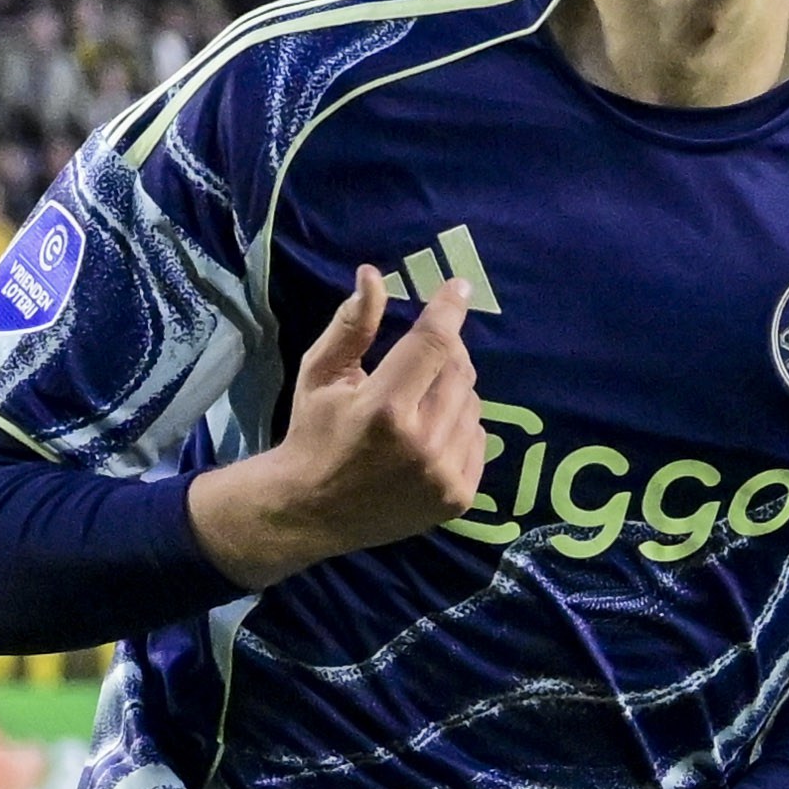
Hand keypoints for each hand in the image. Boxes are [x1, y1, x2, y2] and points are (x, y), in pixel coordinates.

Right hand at [186, 269, 483, 587]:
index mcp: (384, 408)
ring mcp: (444, 474)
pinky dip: (460, 428)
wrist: (310, 512)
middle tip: (425, 353)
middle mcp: (421, 443)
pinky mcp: (458, 497)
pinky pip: (479, 439)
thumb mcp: (320, 375)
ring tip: (420, 402)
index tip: (460, 287)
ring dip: (453, 392)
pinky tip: (430, 435)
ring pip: (473, 404)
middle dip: (446, 352)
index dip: (449, 309)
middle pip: (459, 370)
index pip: (433, 343)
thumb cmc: (312, 435)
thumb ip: (351, 326)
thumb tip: (373, 275)